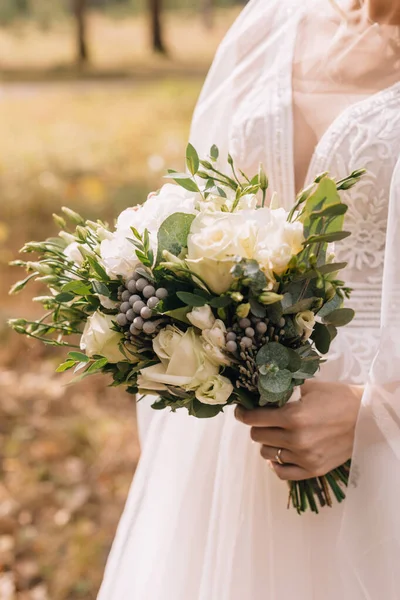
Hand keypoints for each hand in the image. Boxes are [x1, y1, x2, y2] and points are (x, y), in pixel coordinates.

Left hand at [235, 381, 362, 480]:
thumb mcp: (309, 386)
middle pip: (257, 436)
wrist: (367, 417)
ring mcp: (304, 457)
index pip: (253, 419)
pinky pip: (283, 473)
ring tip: (275, 434)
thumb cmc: (338, 397)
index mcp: (292, 416)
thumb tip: (262, 384)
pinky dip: (276, 464)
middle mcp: (296, 439)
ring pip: (267, 454)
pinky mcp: (313, 469)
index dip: (242, 414)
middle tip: (262, 419)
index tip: (241, 411)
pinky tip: (280, 454)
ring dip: (267, 443)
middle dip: (256, 426)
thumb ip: (284, 388)